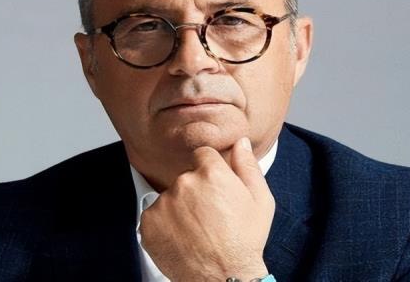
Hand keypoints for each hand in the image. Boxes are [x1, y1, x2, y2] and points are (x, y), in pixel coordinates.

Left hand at [139, 137, 275, 281]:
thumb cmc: (245, 241)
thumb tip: (240, 142)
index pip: (203, 154)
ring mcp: (164, 202)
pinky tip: (182, 236)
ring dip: (179, 207)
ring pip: (171, 195)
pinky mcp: (148, 221)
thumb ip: (247, 166)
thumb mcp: (260, 201)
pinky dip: (165, 223)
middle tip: (209, 214)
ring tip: (196, 229)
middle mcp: (185, 182)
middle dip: (195, 190)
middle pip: (186, 175)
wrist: (223, 279)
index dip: (210, 169)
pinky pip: (155, 213)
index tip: (214, 187)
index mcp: (211, 173)